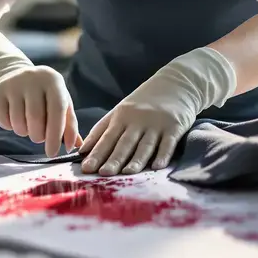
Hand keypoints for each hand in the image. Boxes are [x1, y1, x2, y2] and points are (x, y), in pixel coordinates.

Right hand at [0, 65, 81, 157]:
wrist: (13, 75)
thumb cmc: (43, 94)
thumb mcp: (60, 102)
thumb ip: (69, 124)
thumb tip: (74, 146)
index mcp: (53, 80)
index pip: (57, 110)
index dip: (55, 135)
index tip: (52, 153)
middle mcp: (33, 78)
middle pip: (36, 118)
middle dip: (38, 136)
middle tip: (39, 136)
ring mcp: (14, 83)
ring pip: (19, 122)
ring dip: (24, 132)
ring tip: (27, 125)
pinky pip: (4, 121)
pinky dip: (10, 127)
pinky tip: (14, 118)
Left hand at [79, 48, 236, 175]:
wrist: (175, 84)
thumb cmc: (143, 102)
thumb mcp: (120, 111)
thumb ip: (102, 130)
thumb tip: (82, 151)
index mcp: (121, 117)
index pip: (107, 138)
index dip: (97, 153)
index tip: (86, 168)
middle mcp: (138, 120)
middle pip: (125, 143)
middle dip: (114, 159)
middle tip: (103, 173)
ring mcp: (157, 124)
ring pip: (145, 145)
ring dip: (136, 159)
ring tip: (127, 173)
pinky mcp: (175, 126)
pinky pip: (168, 143)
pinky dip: (163, 155)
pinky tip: (157, 166)